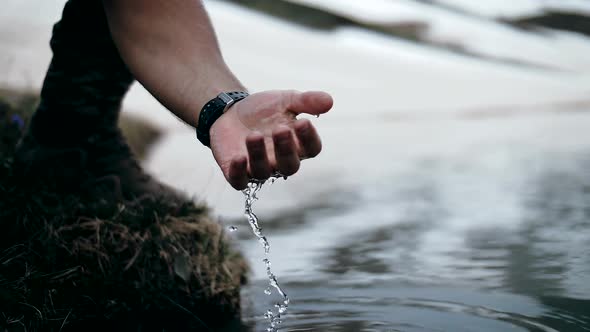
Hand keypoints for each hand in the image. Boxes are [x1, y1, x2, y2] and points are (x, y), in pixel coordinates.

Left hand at [209, 90, 332, 189]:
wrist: (230, 110)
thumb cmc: (263, 109)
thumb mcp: (286, 100)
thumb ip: (307, 101)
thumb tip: (329, 102)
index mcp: (297, 145)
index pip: (311, 149)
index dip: (309, 139)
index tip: (302, 122)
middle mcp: (280, 161)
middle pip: (289, 166)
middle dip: (285, 149)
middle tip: (281, 129)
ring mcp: (258, 168)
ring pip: (263, 172)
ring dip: (259, 155)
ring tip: (253, 135)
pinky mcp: (236, 172)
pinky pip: (239, 181)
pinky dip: (238, 173)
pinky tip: (238, 158)